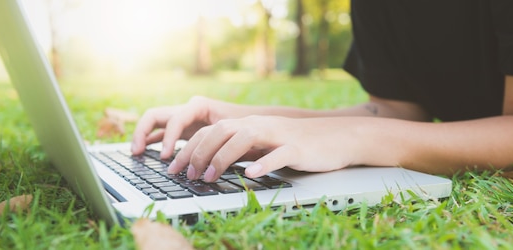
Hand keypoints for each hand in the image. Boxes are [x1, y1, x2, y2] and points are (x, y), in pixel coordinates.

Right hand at [131, 96, 249, 158]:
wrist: (258, 121)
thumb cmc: (247, 125)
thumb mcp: (236, 130)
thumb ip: (221, 141)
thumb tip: (213, 159)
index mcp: (198, 106)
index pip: (175, 119)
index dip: (168, 137)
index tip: (166, 156)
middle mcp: (187, 109)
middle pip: (155, 115)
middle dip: (143, 131)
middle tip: (137, 151)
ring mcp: (183, 119)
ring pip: (154, 123)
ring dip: (143, 135)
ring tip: (136, 153)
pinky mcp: (183, 129)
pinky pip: (162, 133)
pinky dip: (152, 141)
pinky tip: (144, 154)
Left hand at [167, 115, 353, 181]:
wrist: (337, 137)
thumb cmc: (298, 144)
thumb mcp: (264, 145)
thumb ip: (241, 150)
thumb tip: (212, 165)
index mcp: (249, 124)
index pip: (211, 130)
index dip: (190, 148)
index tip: (176, 167)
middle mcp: (260, 125)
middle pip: (221, 131)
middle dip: (199, 153)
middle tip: (187, 175)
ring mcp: (278, 135)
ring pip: (244, 138)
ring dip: (222, 158)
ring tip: (210, 177)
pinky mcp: (297, 147)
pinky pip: (278, 154)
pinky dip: (263, 164)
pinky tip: (252, 174)